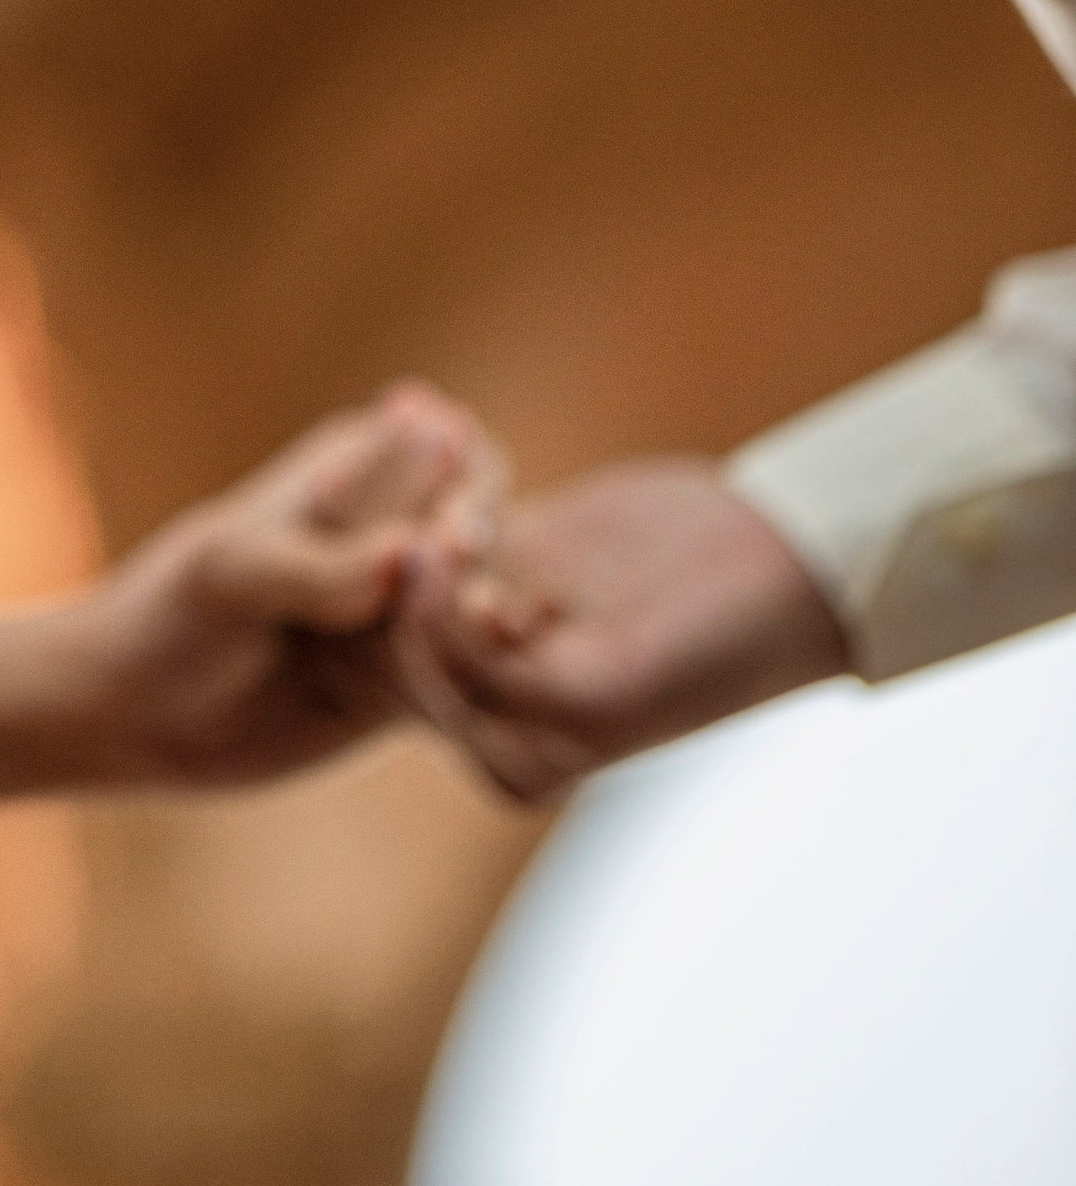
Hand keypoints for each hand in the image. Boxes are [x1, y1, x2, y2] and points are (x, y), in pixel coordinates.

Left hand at [64, 383, 498, 791]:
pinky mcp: (409, 684)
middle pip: (486, 529)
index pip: (450, 448)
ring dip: (484, 637)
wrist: (130, 713)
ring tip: (451, 671)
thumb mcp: (232, 574)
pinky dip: (473, 694)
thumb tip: (410, 556)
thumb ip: (319, 565)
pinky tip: (445, 712)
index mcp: (355, 461)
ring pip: (484, 609)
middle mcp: (392, 526)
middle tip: (476, 616)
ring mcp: (404, 608)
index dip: (469, 489)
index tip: (453, 539)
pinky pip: (471, 685)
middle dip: (485, 570)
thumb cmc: (168, 613)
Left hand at [394, 457, 852, 806]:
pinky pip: (450, 513)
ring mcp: (500, 617)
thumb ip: (491, 676)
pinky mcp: (514, 549)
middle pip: (398, 624)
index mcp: (510, 758)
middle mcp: (492, 696)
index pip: (411, 686)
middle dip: (412, 552)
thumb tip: (410, 623)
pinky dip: (447, 476)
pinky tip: (453, 426)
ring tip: (447, 450)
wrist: (786, 571)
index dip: (410, 615)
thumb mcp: (601, 691)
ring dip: (425, 506)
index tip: (436, 544)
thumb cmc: (709, 653)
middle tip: (453, 498)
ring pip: (416, 564)